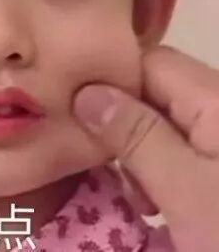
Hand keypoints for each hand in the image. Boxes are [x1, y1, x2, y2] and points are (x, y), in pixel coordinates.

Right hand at [74, 46, 218, 251]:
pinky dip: (160, 168)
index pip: (151, 62)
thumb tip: (87, 93)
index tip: (77, 117)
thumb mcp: (186, 191)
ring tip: (137, 195)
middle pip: (157, 90)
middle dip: (122, 123)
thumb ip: (137, 135)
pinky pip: (181, 147)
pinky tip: (155, 200)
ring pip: (165, 121)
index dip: (110, 82)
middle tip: (108, 167)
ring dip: (139, 151)